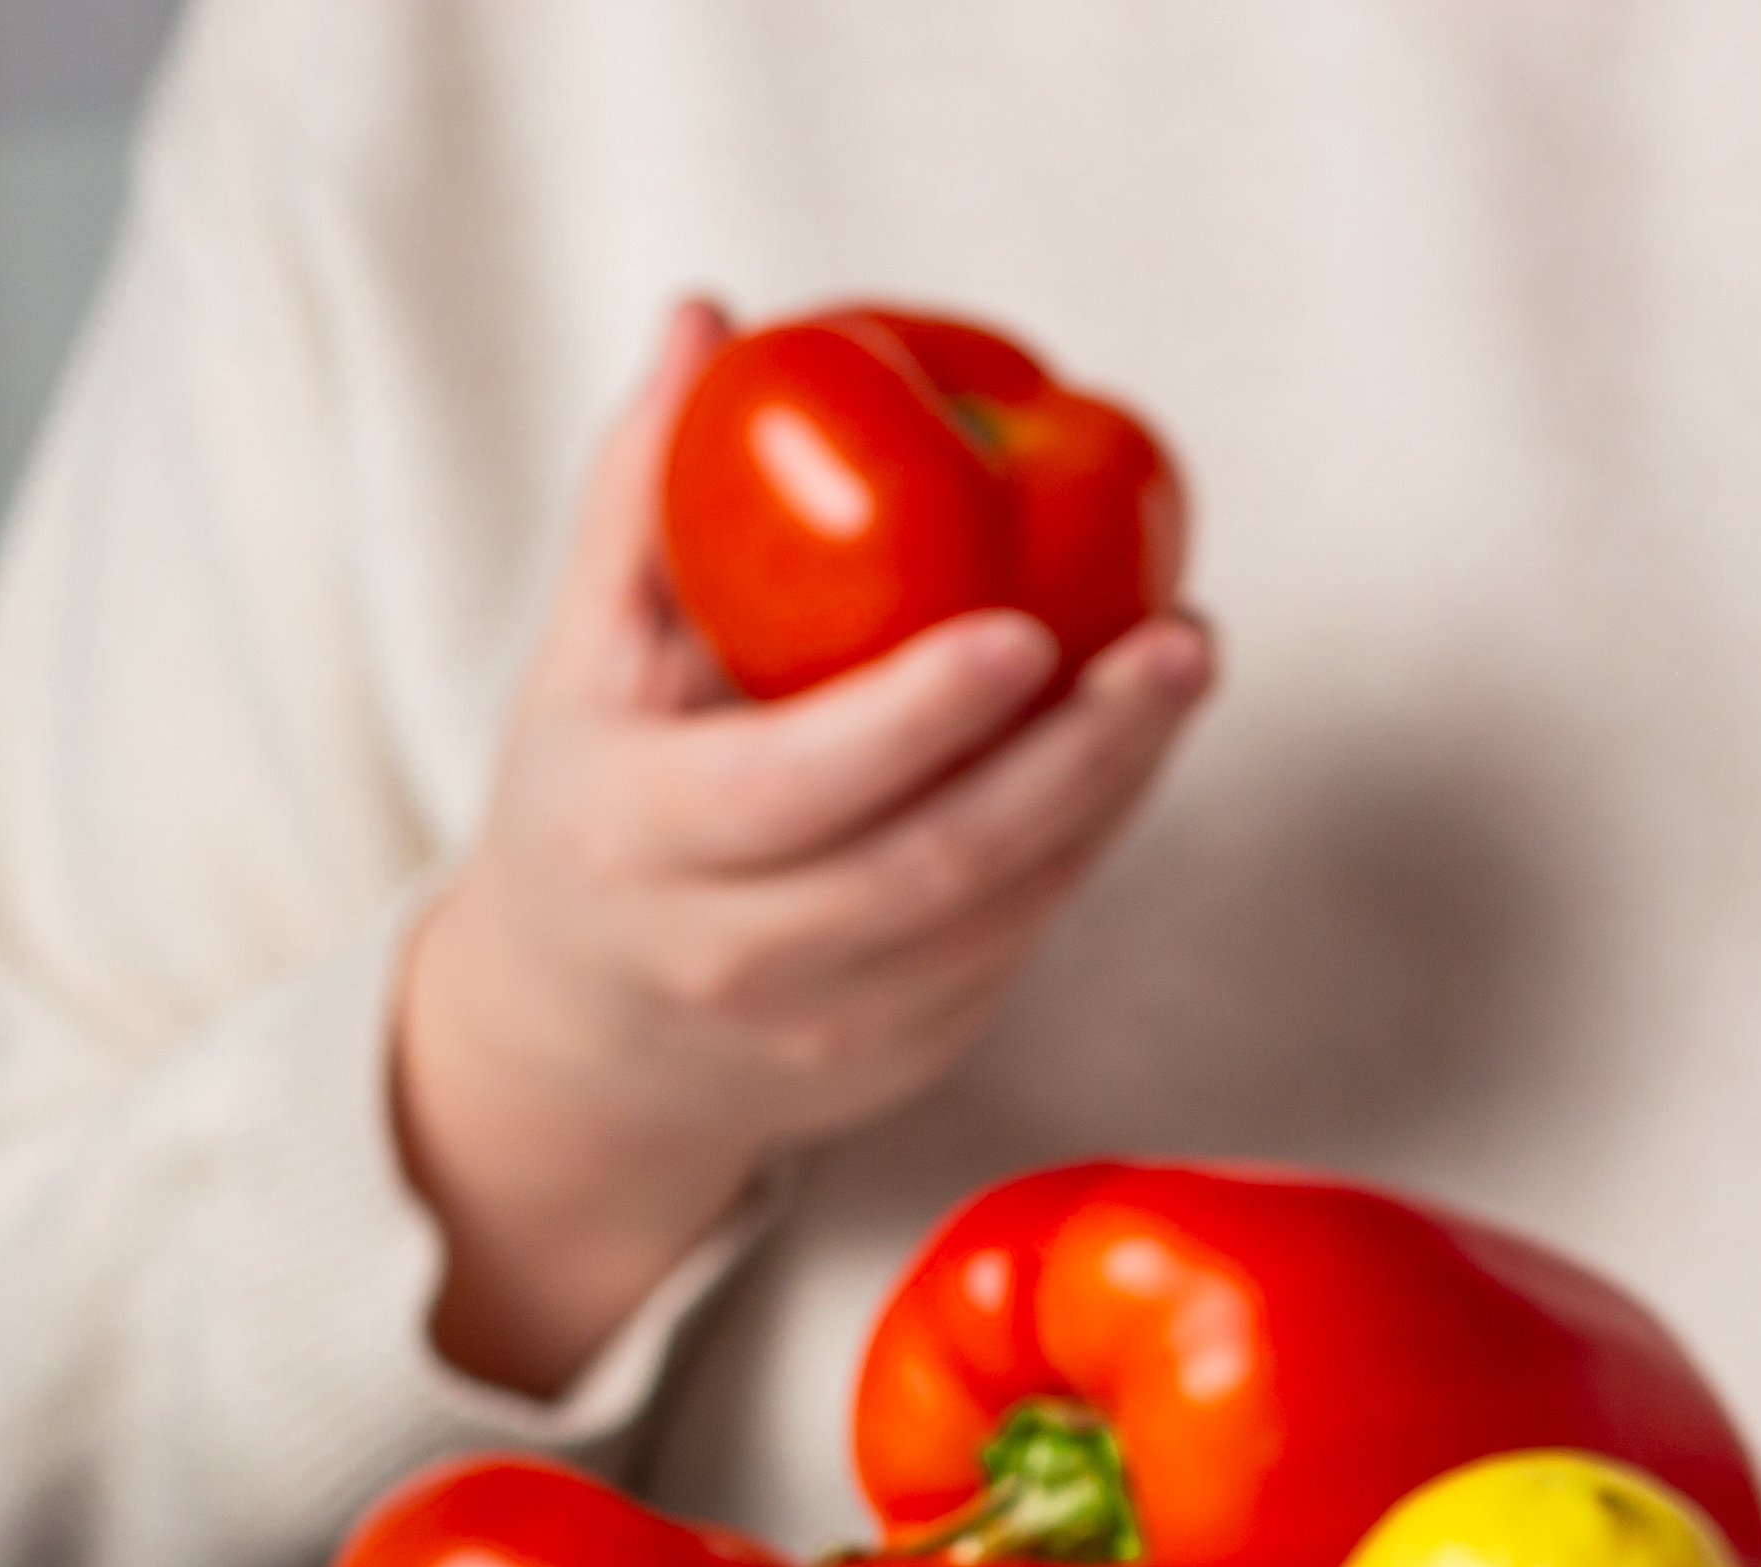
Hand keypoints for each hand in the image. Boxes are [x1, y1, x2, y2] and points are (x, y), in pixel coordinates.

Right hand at [392, 299, 1216, 1394]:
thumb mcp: (579, 658)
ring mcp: (833, 1027)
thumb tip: (709, 318)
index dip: (919, 717)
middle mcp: (736, 954)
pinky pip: (1024, 938)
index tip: (1026, 631)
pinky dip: (1090, 837)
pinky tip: (1136, 742)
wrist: (577, 1038)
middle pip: (944, 861)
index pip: (799, 785)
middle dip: (1084, 752)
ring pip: (1011, 908)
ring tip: (1182, 662)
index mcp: (644, 840)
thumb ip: (640, 495)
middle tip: (1182, 638)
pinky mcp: (911, 1054)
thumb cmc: (589, 803)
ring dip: (1117, 787)